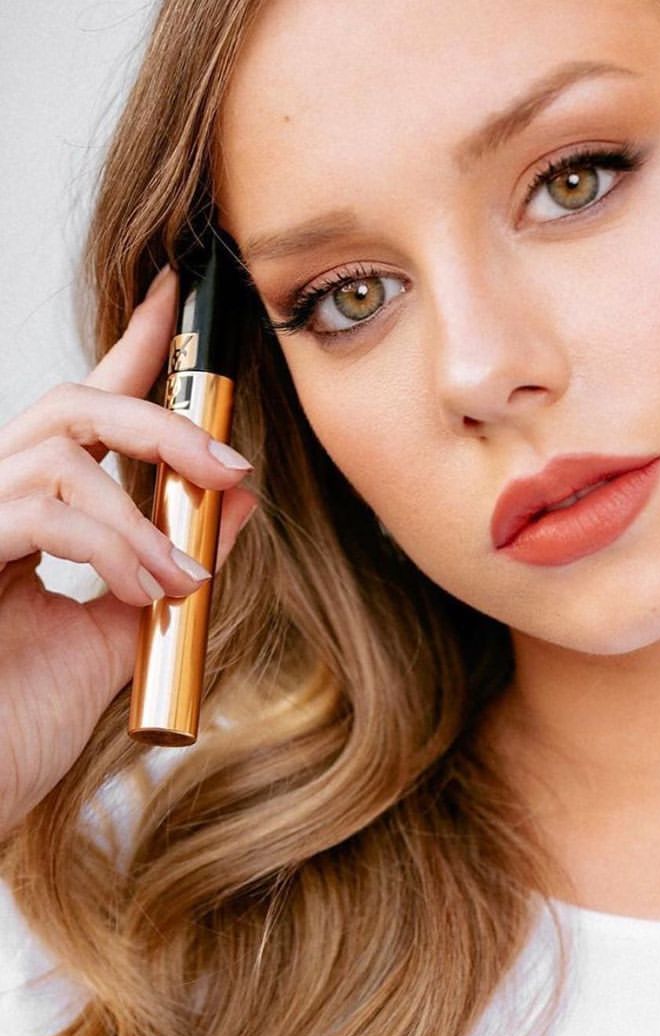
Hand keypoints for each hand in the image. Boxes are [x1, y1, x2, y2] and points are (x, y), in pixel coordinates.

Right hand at [0, 268, 259, 834]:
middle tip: (231, 469)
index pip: (87, 405)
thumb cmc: (19, 721)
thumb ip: (175, 564)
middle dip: (164, 426)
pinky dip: (113, 544)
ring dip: (144, 513)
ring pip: (62, 454)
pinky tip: (145, 591)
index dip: (133, 344)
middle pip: (75, 406)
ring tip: (182, 578)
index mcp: (33, 510)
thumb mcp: (123, 633)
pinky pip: (44, 508)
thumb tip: (239, 504)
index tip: (178, 293)